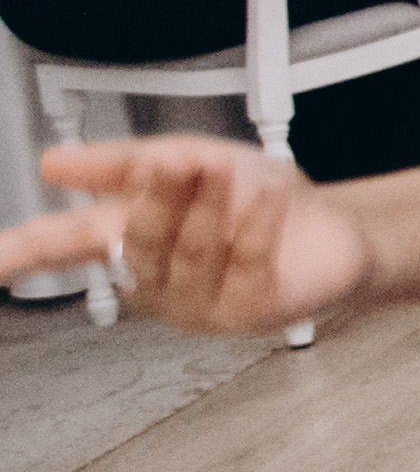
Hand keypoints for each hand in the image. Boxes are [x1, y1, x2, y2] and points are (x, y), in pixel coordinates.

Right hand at [0, 139, 369, 334]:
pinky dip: (257, 222)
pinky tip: (268, 200)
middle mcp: (155, 278)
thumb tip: (55, 163)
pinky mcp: (245, 312)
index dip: (17, 253)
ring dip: (217, 204)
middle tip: (182, 161)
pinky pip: (243, 261)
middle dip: (163, 194)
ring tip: (236, 176)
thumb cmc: (261, 201)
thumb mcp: (192, 159)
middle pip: (135, 237)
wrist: (335, 227)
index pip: (57, 246)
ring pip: (190, 250)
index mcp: (128, 238)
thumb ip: (122, 161)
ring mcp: (196, 303)